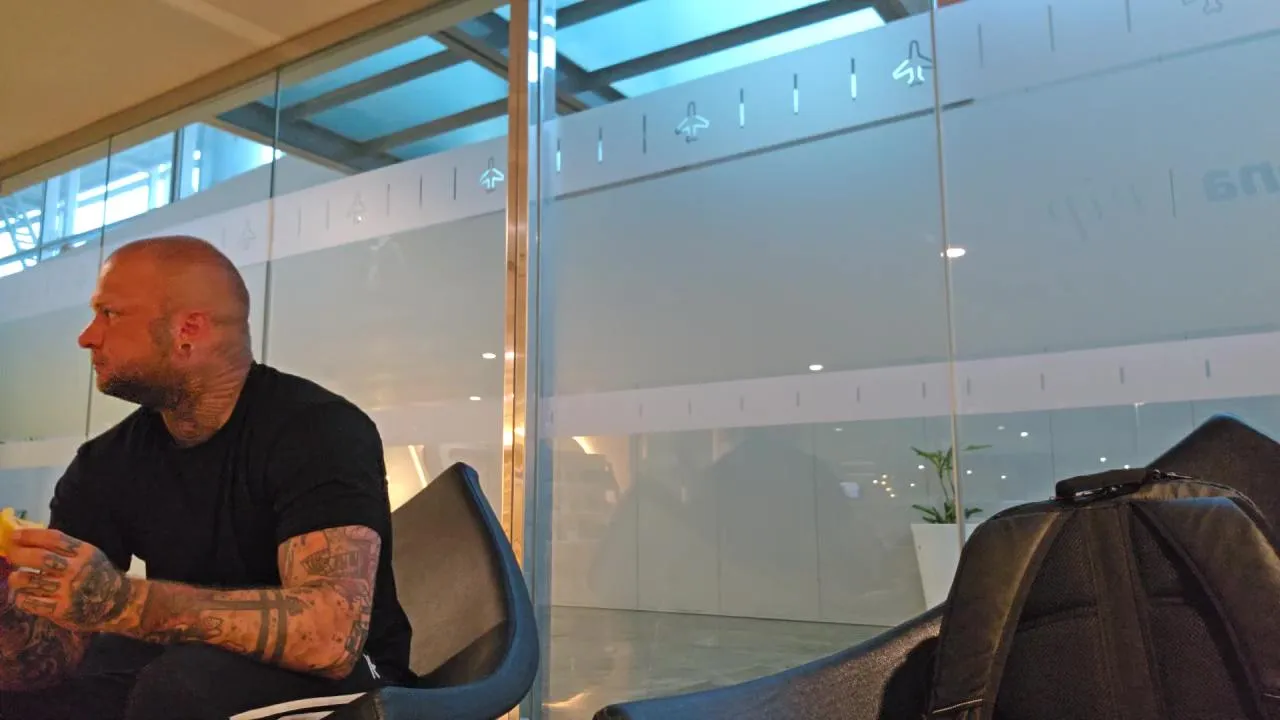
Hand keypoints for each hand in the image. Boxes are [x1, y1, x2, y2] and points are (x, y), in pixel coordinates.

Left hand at [6, 529, 131, 632]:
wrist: (117, 603)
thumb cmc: (97, 575)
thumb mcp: (89, 555)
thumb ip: (65, 549)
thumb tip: (29, 539)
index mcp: (84, 553)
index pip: (53, 538)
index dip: (30, 535)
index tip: (14, 535)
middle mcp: (76, 570)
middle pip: (40, 558)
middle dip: (18, 553)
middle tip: (9, 553)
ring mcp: (68, 591)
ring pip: (30, 580)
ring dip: (16, 578)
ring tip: (16, 577)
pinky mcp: (61, 610)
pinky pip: (30, 602)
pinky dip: (21, 597)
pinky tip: (24, 594)